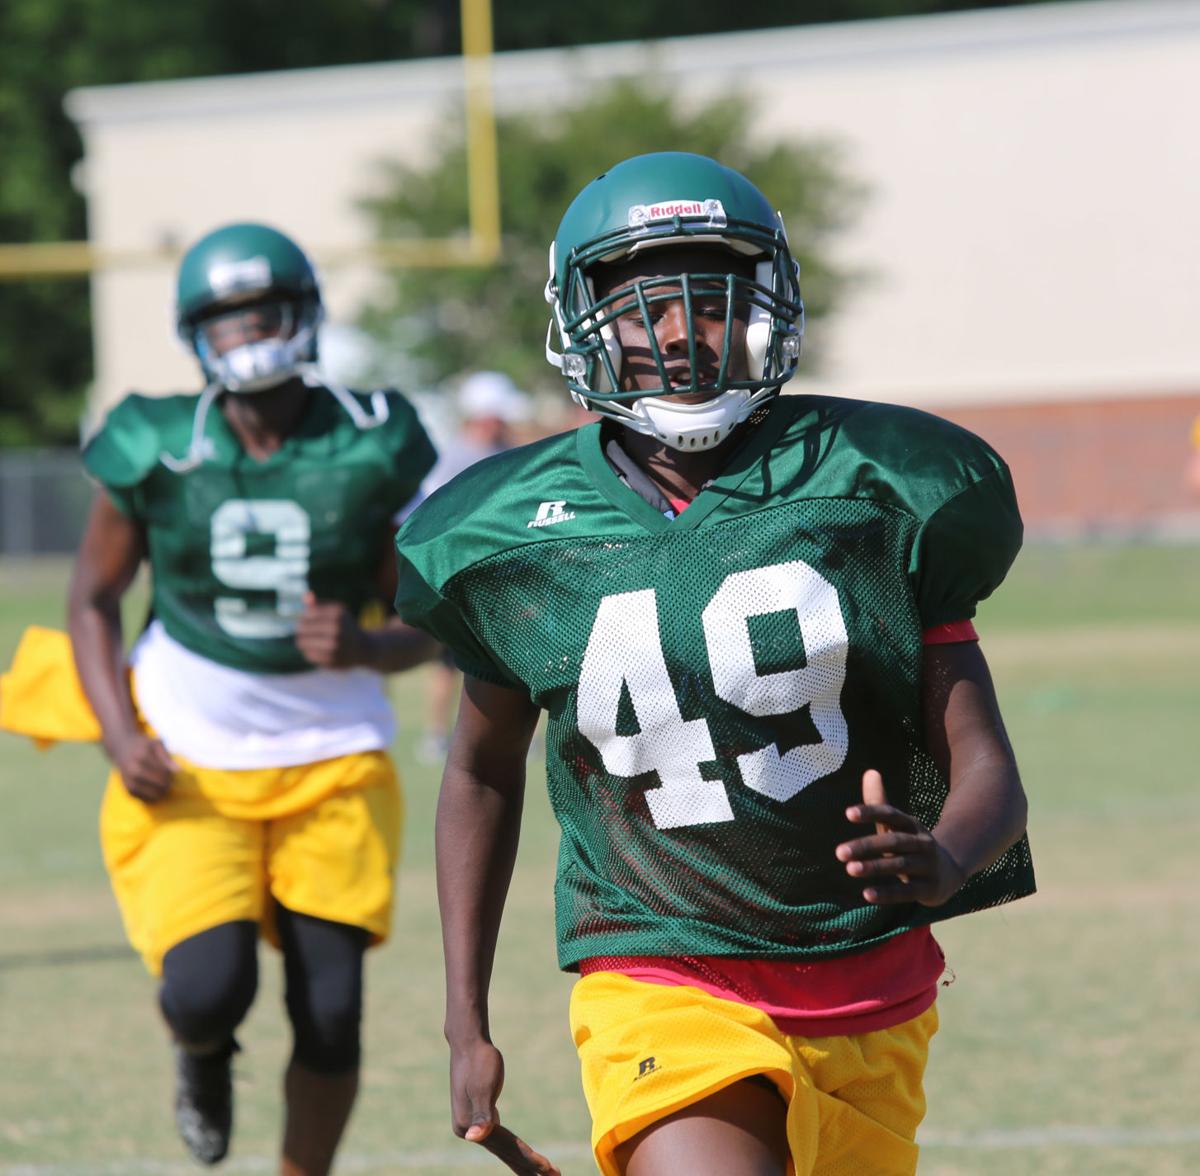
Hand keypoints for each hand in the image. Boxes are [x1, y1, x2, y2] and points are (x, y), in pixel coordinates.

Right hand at [110, 731, 177, 801]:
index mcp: (142, 757)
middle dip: (168, 783)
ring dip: (161, 792)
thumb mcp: (156, 744)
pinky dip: (152, 797)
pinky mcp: (127, 789)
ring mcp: (129, 780)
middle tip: (169, 781)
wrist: (122, 748)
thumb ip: (167, 757)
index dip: (171, 774)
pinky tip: (156, 790)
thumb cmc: (144, 746)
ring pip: (152, 793)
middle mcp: (134, 769)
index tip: (173, 773)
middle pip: (159, 783)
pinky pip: (144, 798)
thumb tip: (178, 771)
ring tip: (164, 786)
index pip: (164, 771)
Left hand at [294, 593, 369, 668]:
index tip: (307, 621)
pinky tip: (314, 650)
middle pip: (302, 628)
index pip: (308, 614)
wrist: (363, 647)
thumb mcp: (336, 612)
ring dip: (302, 642)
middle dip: (301, 630)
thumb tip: (306, 596)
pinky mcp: (331, 660)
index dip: (304, 618)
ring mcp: (334, 645)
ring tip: (304, 642)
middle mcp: (337, 629)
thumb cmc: (345, 627)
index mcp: (337, 614)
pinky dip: (308, 652)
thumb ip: (319, 604)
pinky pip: (309, 655)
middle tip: (303, 632)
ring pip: (302, 643)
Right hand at [450, 1038, 559, 1175]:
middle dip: (530, 1168)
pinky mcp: (480, 1114)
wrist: (468, 1041)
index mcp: (470, 1126)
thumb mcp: (482, 1086)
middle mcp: (469, 1129)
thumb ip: (481, 1114)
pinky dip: (513, 1147)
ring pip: (504, 1148)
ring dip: (523, 1162)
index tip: (550, 1170)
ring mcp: (473, 1123)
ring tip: (544, 1173)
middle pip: (506, 1152)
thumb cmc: (479, 1060)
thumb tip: (471, 1137)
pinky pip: (501, 1137)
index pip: (507, 1147)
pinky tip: (521, 1154)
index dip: (530, 1159)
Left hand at [835, 769, 966, 906]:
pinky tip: (866, 894)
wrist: (950, 870)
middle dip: (866, 846)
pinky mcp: (930, 889)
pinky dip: (887, 892)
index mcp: (911, 825)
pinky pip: (907, 891)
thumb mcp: (897, 825)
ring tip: (850, 869)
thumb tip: (869, 771)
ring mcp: (928, 866)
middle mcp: (922, 843)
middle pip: (893, 842)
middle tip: (839, 852)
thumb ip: (879, 802)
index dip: (871, 812)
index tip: (848, 813)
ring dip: (874, 867)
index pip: (891, 815)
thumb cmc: (911, 844)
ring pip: (900, 865)